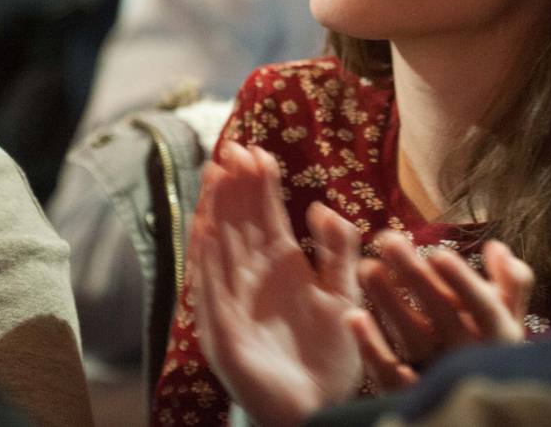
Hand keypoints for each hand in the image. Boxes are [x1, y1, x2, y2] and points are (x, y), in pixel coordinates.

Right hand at [189, 143, 363, 426]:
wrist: (321, 407)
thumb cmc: (330, 355)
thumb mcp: (344, 294)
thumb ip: (338, 250)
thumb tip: (319, 207)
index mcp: (281, 267)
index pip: (264, 215)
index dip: (259, 184)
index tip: (257, 151)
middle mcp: (252, 279)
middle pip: (238, 224)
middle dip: (234, 187)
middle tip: (233, 149)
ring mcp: (234, 304)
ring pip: (220, 248)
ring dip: (215, 212)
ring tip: (216, 175)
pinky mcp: (224, 333)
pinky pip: (211, 292)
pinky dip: (206, 261)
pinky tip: (206, 229)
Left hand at [351, 232, 533, 390]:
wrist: (478, 398)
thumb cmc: (493, 342)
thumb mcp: (511, 315)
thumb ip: (513, 283)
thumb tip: (497, 247)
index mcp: (498, 334)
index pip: (484, 309)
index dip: (463, 282)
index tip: (439, 253)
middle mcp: (468, 356)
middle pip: (441, 316)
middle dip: (415, 276)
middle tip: (389, 241)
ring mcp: (438, 375)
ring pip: (412, 339)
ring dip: (388, 302)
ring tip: (367, 267)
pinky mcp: (409, 394)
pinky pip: (389, 375)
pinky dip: (371, 349)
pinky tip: (354, 317)